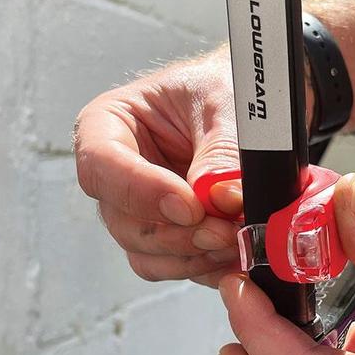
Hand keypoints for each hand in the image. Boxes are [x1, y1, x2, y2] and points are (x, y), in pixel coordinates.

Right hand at [74, 49, 243, 287]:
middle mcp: (117, 173)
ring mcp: (140, 210)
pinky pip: (175, 267)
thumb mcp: (226, 101)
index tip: (190, 206)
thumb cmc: (226, 86)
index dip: (141, 192)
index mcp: (109, 124)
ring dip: (193, 255)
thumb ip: (222, 149)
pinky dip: (207, 268)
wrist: (253, 106)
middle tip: (226, 230)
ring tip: (238, 239)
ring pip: (146, 253)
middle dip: (177, 234)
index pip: (101, 166)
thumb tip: (220, 197)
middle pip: (123, 221)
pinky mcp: (169, 237)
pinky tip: (238, 257)